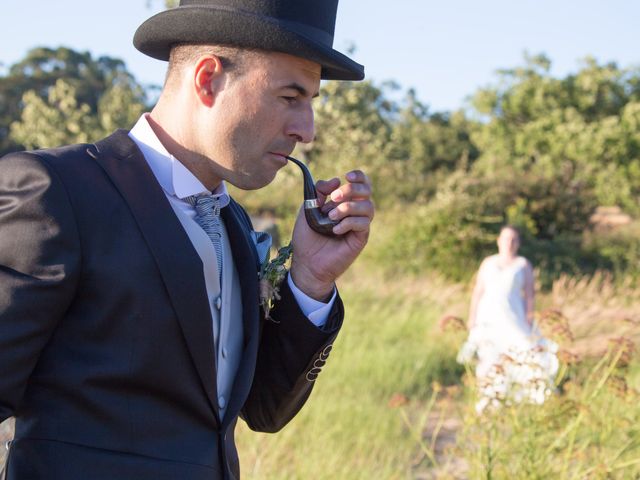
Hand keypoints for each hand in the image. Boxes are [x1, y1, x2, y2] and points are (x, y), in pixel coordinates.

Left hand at [290, 170, 373, 300]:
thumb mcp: (308, 208)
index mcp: (345, 202)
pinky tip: (335, 230)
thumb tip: (337, 180)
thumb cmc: (307, 237)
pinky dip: (349, 223)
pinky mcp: (360, 239)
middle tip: (335, 197)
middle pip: (367, 191)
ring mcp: (359, 226)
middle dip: (352, 189)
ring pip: (368, 207)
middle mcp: (355, 212)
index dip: (359, 176)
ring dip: (348, 208)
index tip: (347, 176)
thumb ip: (319, 192)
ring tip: (331, 217)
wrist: (306, 263)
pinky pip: (363, 224)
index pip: (361, 184)